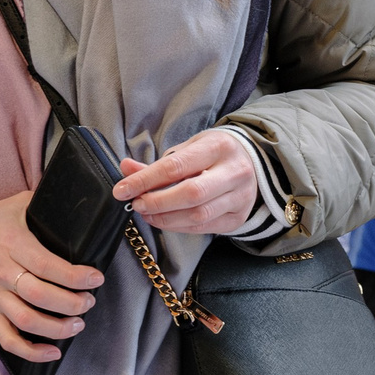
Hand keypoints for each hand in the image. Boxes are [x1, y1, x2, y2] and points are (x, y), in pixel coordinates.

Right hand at [0, 190, 107, 362]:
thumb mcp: (12, 206)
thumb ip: (41, 203)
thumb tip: (73, 198)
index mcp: (12, 244)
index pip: (47, 265)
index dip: (75, 276)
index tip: (95, 278)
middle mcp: (3, 272)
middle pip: (41, 296)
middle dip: (73, 303)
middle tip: (89, 302)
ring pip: (27, 321)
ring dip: (58, 328)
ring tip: (77, 324)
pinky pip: (8, 340)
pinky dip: (31, 352)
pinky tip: (53, 352)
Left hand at [112, 128, 260, 235]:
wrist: (252, 162)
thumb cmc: (214, 154)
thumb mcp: (188, 148)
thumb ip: (158, 163)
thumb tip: (126, 169)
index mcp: (218, 147)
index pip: (176, 166)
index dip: (145, 180)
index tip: (122, 190)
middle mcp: (234, 172)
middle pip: (191, 194)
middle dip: (157, 202)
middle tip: (136, 204)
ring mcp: (240, 197)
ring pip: (198, 215)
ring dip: (166, 218)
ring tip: (147, 213)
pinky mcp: (238, 217)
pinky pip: (204, 228)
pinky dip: (179, 227)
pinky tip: (164, 220)